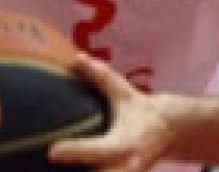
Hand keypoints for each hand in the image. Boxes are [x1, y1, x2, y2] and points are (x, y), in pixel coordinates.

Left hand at [49, 54, 171, 171]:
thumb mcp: (123, 93)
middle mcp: (125, 168)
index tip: (51, 151)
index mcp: (124, 144)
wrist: (168, 133)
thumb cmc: (139, 110)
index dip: (76, 152)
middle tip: (50, 167)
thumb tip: (76, 57)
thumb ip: (100, 77)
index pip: (97, 150)